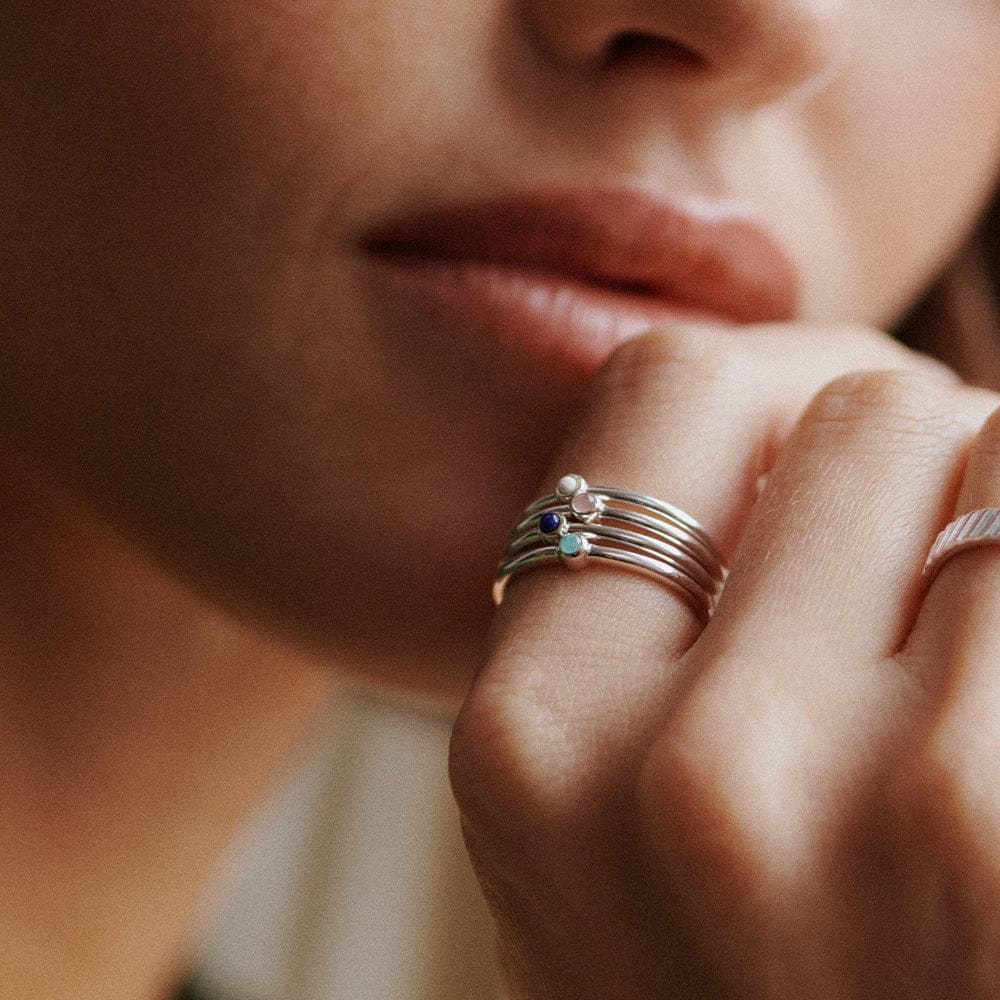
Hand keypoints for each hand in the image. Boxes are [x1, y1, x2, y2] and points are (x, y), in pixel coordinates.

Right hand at [450, 322, 999, 998]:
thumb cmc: (733, 988)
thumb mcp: (588, 813)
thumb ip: (623, 609)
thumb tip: (765, 395)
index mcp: (534, 741)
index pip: (667, 388)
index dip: (755, 406)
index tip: (801, 481)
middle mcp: (692, 773)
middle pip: (865, 410)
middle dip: (906, 470)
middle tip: (914, 593)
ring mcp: (908, 817)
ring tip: (971, 666)